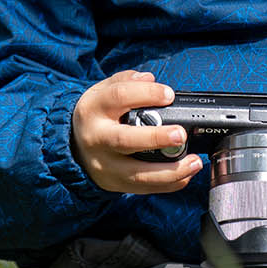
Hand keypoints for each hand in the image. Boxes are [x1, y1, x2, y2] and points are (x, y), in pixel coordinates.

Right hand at [71, 70, 203, 193]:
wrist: (73, 145)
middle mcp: (97, 138)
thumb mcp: (103, 91)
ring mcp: (104, 165)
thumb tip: (150, 79)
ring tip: (194, 162)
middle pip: (125, 140)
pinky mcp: (114, 183)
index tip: (169, 95)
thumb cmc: (97, 115)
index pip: (119, 97)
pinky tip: (185, 176)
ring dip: (169, 171)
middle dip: (155, 138)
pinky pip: (143, 188)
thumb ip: (127, 80)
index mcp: (94, 109)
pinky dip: (167, 184)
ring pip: (136, 174)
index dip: (146, 94)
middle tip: (180, 134)